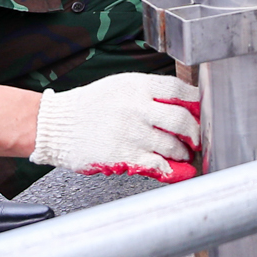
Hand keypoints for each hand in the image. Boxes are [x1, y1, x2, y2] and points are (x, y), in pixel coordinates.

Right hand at [32, 72, 201, 181]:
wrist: (55, 124)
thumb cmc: (89, 105)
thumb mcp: (121, 86)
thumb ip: (151, 93)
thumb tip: (184, 103)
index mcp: (137, 86)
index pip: (179, 91)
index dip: (196, 103)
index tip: (201, 112)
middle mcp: (137, 108)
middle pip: (182, 120)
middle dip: (195, 133)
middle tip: (196, 139)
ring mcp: (131, 132)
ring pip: (172, 145)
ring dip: (182, 152)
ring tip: (182, 154)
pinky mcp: (123, 155)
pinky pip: (157, 164)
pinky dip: (171, 170)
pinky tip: (176, 170)